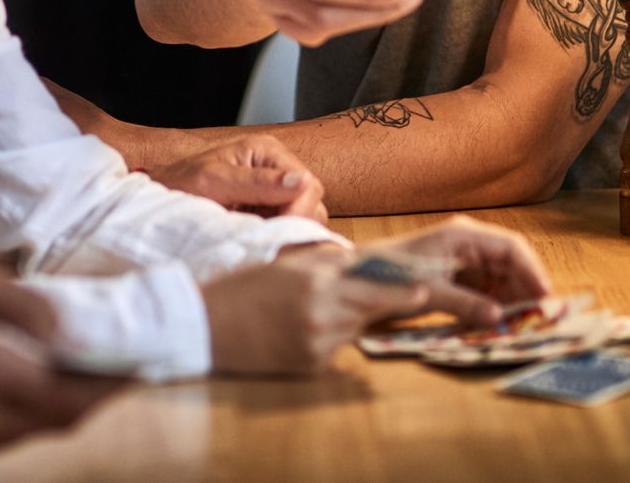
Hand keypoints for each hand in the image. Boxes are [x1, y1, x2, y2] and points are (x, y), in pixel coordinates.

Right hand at [0, 254, 114, 462]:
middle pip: (53, 422)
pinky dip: (23, 412)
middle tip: (119, 365)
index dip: (109, 387)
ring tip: (80, 368)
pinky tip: (30, 381)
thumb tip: (70, 330)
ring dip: (57, 405)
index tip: (141, 366)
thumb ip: (21, 306)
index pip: (65, 399)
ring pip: (27, 432)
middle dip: (91, 395)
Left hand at [149, 133, 326, 221]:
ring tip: (254, 233)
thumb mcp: (214, 182)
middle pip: (312, 202)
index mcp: (267, 151)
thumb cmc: (181, 184)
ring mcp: (275, 190)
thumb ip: (257, 182)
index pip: (309, 184)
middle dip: (294, 222)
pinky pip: (289, 228)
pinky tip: (255, 237)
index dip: (299, 211)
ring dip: (286, 231)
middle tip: (264, 236)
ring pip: (305, 218)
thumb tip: (302, 181)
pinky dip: (277, 236)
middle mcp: (277, 167)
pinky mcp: (269, 211)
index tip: (278, 230)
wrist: (162, 198)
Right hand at [202, 244, 427, 374]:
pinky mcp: (311, 366)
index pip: (372, 286)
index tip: (425, 287)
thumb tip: (360, 262)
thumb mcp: (284, 267)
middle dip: (389, 303)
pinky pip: (334, 350)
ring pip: (352, 329)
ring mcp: (318, 344)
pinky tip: (297, 329)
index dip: (401, 289)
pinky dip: (327, 339)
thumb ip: (325, 267)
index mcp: (314, 282)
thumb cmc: (241, 287)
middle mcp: (322, 314)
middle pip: (370, 309)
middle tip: (414, 297)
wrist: (204, 323)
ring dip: (349, 318)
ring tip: (316, 306)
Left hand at [364, 216, 552, 326]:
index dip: (533, 271)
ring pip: (505, 280)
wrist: (366, 276)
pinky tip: (503, 324)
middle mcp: (470, 244)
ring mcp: (468, 260)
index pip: (512, 247)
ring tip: (524, 327)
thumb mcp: (430, 291)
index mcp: (463, 235)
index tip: (545, 298)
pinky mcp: (464, 277)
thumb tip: (499, 317)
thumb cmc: (395, 274)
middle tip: (540, 321)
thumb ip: (465, 303)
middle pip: (513, 264)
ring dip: (515, 302)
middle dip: (527, 291)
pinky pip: (491, 290)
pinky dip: (499, 306)